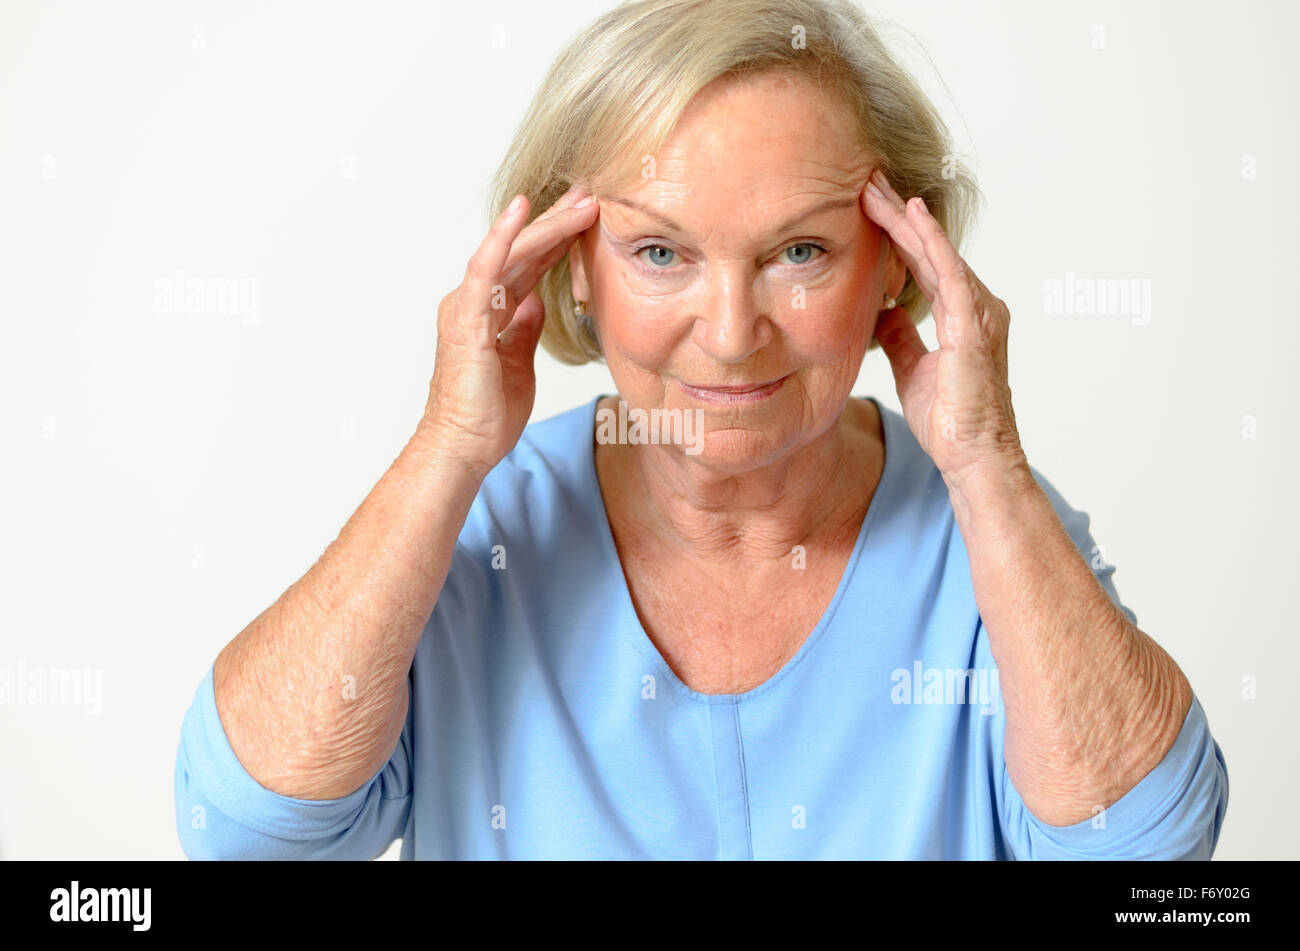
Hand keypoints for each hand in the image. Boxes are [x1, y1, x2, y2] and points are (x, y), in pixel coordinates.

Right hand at [418, 185, 598, 477]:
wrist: (462, 447)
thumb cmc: (486, 413)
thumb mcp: (517, 361)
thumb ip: (523, 327)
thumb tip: (536, 302)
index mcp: (489, 311)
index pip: (529, 265)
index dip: (559, 240)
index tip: (590, 217)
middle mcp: (475, 300)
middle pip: (523, 250)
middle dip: (559, 221)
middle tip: (592, 192)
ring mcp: (468, 306)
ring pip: (512, 252)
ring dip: (548, 224)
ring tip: (581, 200)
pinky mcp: (466, 318)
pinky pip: (486, 269)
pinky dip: (503, 237)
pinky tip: (522, 209)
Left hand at [861, 168, 1025, 489]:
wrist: (973, 457)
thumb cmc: (950, 420)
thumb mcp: (913, 370)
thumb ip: (902, 337)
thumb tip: (883, 313)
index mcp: (963, 314)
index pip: (924, 263)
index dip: (896, 233)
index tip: (868, 206)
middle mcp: (976, 306)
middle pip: (930, 248)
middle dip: (897, 214)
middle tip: (867, 180)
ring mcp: (979, 313)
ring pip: (937, 252)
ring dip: (907, 218)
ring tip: (876, 189)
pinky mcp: (974, 326)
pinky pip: (949, 273)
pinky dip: (930, 241)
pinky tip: (912, 215)